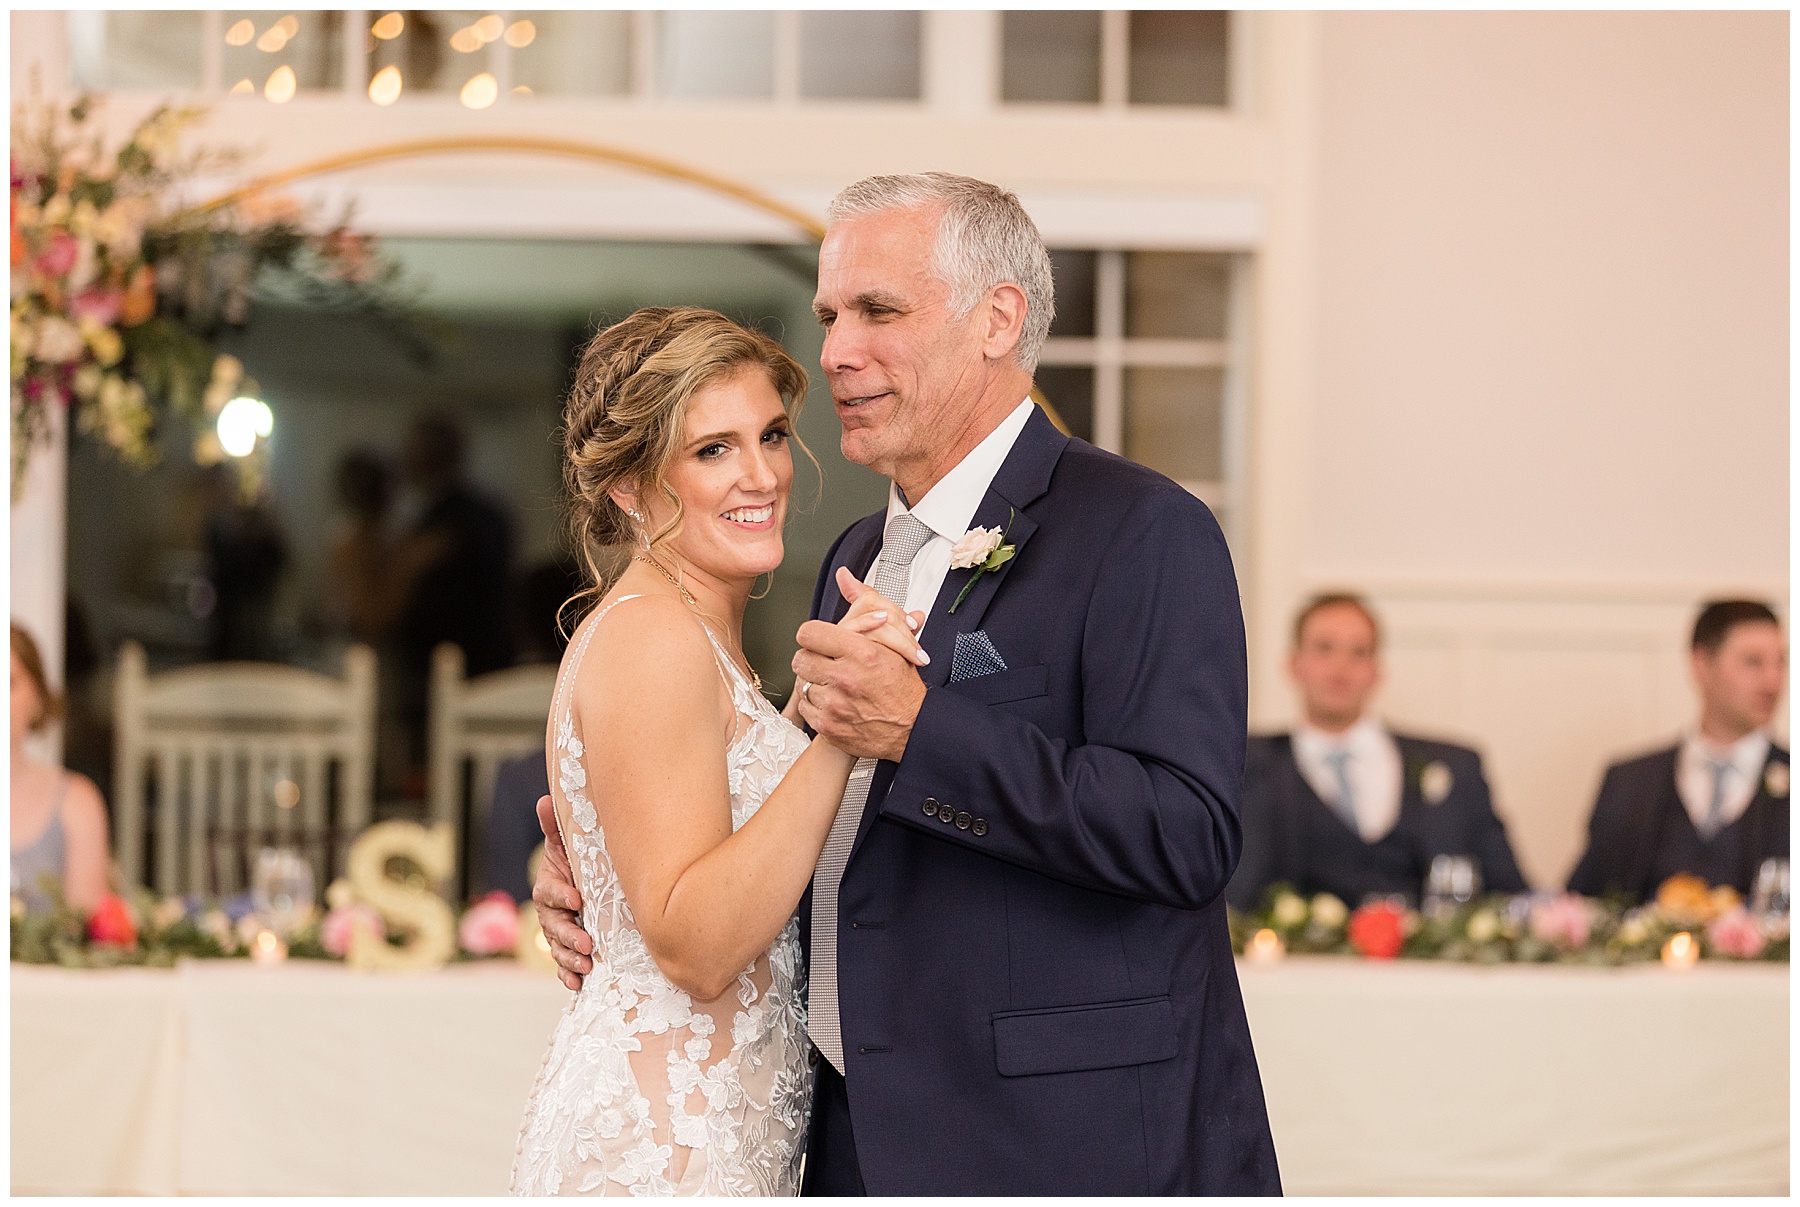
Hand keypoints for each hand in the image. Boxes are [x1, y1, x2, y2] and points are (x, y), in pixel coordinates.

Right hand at [532, 795, 592, 990]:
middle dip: (569, 935)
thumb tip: (545, 798)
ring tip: (587, 965)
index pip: (550, 892)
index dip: (561, 895)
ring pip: (558, 949)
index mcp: (548, 887)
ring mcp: (557, 933)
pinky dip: (568, 975)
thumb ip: (555, 827)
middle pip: (554, 926)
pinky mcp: (566, 950)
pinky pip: (563, 966)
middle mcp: (549, 913)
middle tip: (587, 943)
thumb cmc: (575, 863)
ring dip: (570, 959)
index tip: (577, 899)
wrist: (582, 886)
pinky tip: (577, 984)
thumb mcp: (566, 845)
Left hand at [791, 568, 928, 760]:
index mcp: (862, 652)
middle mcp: (846, 677)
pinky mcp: (829, 726)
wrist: (913, 728)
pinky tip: (835, 702)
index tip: (821, 641)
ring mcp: (835, 704)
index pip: (809, 633)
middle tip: (827, 663)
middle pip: (801, 659)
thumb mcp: (892, 640)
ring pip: (803, 684)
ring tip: (835, 684)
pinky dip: (817, 705)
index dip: (814, 636)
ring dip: (816, 682)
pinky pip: (806, 707)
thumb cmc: (903, 685)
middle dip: (812, 659)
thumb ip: (867, 604)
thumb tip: (845, 576)